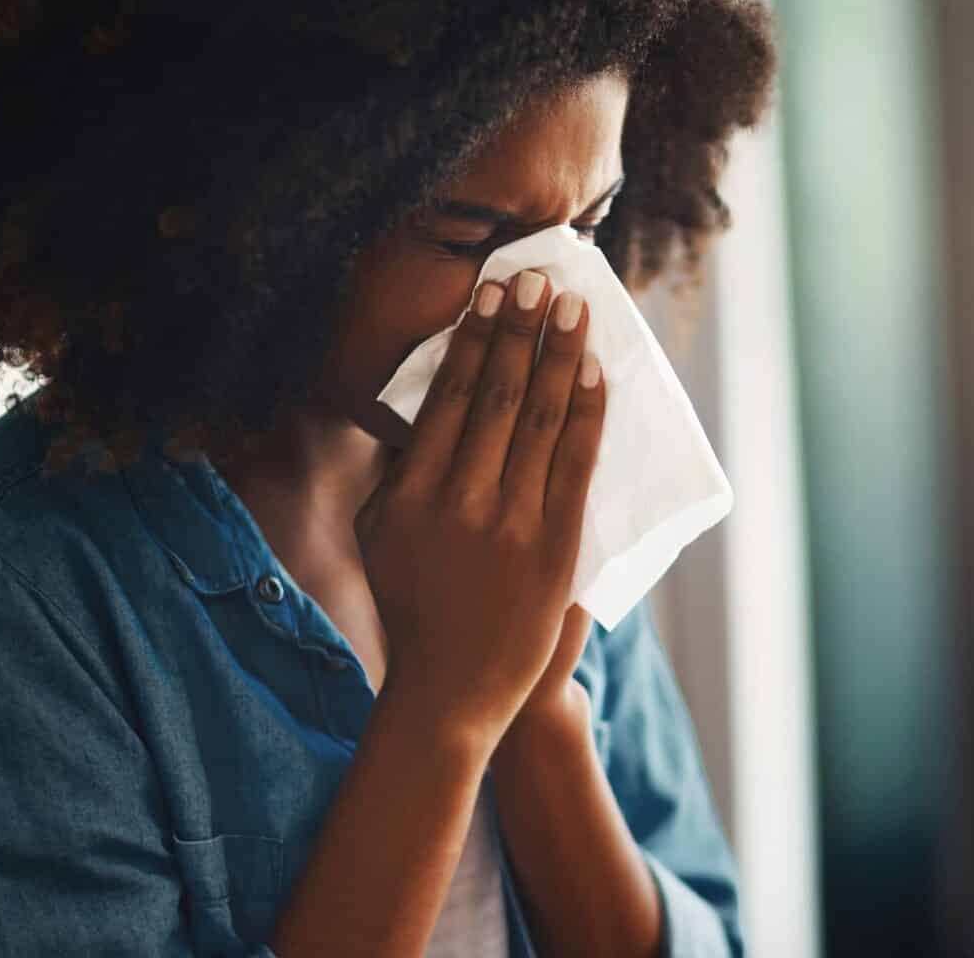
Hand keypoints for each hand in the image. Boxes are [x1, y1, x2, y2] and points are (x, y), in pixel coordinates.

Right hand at [354, 270, 606, 751]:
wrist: (450, 693)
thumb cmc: (411, 606)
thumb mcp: (379, 534)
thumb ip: (399, 472)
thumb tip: (424, 405)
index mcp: (410, 492)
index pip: (450, 396)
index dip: (477, 339)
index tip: (493, 295)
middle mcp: (460, 500)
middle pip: (499, 394)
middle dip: (521, 329)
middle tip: (538, 280)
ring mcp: (511, 523)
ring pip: (543, 418)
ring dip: (560, 353)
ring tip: (572, 308)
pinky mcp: (555, 546)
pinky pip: (577, 462)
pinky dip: (588, 410)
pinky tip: (594, 371)